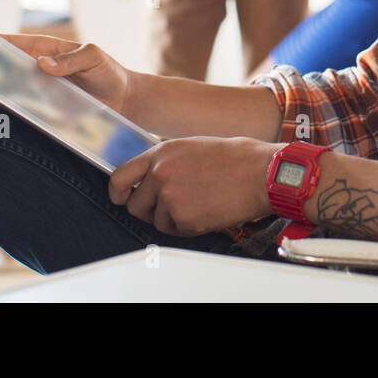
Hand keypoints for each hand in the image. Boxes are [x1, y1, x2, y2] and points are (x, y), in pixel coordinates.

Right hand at [0, 34, 131, 114]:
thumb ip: (72, 59)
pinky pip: (30, 112)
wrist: (125, 100)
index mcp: (49, 51)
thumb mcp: (93, 57)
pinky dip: (17, 114)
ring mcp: (44, 92)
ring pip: (15, 91)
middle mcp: (41, 71)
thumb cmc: (108, 72)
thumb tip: (43, 63)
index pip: (17, 44)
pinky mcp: (50, 112)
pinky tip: (5, 118)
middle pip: (9, 68)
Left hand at [108, 136, 282, 236]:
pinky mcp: (184, 219)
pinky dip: (188, 227)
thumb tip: (147, 178)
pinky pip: (175, 231)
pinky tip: (206, 211)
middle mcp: (160, 174)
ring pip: (156, 221)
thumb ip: (165, 161)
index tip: (121, 199)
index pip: (119, 176)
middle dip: (149, 210)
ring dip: (172, 218)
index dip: (116, 193)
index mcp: (161, 153)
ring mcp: (170, 198)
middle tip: (171, 206)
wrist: (261, 173)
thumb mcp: (191, 146)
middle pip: (135, 205)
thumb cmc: (234, 158)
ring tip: (199, 203)